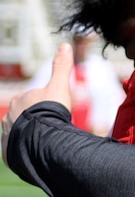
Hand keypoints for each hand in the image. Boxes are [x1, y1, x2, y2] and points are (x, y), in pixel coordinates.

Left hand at [2, 43, 74, 165]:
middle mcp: (8, 117)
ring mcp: (7, 135)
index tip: (56, 110)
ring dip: (31, 134)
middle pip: (24, 116)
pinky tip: (39, 150)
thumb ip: (61, 67)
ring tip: (47, 139)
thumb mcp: (59, 86)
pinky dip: (27, 149)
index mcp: (19, 100)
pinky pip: (18, 149)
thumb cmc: (50, 111)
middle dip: (36, 120)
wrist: (42, 140)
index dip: (46, 104)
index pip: (32, 100)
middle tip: (53, 125)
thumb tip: (64, 44)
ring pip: (20, 132)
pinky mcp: (9, 152)